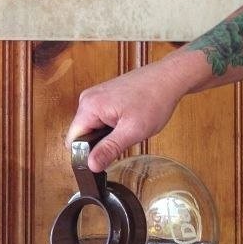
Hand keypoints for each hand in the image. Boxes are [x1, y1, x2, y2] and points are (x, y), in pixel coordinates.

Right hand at [65, 55, 189, 171]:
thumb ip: (109, 149)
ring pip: (91, 127)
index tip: (105, 155)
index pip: (73, 140)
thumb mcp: (132, 131)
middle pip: (81, 134)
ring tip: (126, 128)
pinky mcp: (103, 96)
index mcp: (89, 106)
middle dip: (98, 143)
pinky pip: (98, 118)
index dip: (85, 153)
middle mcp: (87, 99)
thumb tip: (91, 165)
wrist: (169, 77)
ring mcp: (95, 96)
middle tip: (122, 139)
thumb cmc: (154, 99)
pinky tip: (126, 120)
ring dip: (106, 134)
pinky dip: (110, 125)